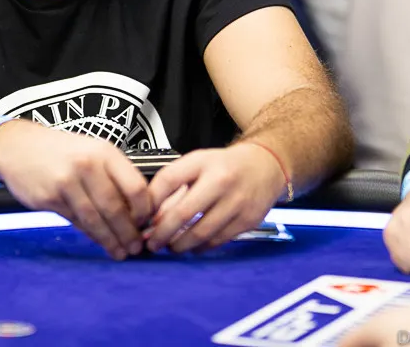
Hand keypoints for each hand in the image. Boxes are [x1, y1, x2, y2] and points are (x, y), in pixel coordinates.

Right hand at [0, 120, 151, 260]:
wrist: (17, 146)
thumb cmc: (61, 150)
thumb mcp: (92, 151)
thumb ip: (113, 175)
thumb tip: (135, 210)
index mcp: (105, 152)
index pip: (135, 187)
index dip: (144, 211)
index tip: (146, 223)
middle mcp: (87, 165)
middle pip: (115, 208)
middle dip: (128, 233)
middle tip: (136, 247)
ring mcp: (66, 182)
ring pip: (95, 219)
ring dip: (110, 239)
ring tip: (120, 252)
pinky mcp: (49, 198)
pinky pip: (76, 221)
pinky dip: (90, 234)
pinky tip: (98, 241)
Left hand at [143, 142, 284, 252]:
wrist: (266, 165)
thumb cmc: (225, 166)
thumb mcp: (197, 164)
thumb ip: (173, 186)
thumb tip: (152, 219)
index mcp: (204, 162)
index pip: (168, 180)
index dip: (151, 202)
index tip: (143, 218)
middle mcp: (221, 181)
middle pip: (183, 213)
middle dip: (162, 233)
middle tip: (152, 243)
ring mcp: (237, 202)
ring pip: (200, 233)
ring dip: (180, 244)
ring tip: (172, 245)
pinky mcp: (248, 220)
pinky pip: (217, 241)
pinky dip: (201, 247)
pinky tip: (193, 245)